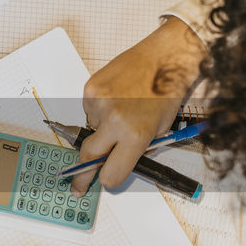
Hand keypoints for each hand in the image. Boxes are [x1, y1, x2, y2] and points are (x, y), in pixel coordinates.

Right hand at [73, 18, 206, 196]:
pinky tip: (116, 98)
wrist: (164, 58)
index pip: (111, 173)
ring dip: (102, 128)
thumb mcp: (159, 130)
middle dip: (82, 175)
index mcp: (135, 135)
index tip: (106, 179)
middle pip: (88, 157)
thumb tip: (115, 163)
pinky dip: (100, 110)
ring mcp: (98, 104)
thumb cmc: (167, 91)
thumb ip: (136, 149)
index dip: (109, 179)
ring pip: (91, 130)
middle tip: (78, 187)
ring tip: (123, 109)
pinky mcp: (89, 90)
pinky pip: (89, 111)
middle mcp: (113, 121)